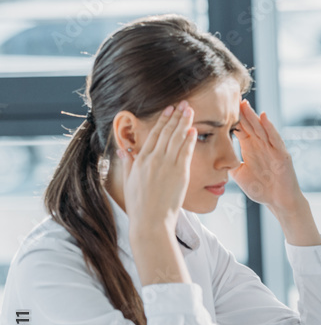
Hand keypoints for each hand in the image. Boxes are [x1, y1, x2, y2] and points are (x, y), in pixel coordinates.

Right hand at [121, 101, 196, 238]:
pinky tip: (194, 130)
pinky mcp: (179, 174)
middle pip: (166, 133)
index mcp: (141, 160)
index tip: (169, 110)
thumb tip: (123, 151)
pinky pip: (185, 153)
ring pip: (176, 139)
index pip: (153, 135)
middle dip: (175, 116)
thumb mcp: (130, 181)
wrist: (150, 221)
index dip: (162, 121)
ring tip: (190, 110)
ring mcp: (166, 166)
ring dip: (184, 123)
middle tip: (183, 103)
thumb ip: (128, 163)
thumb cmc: (140, 204)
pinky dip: (189, 140)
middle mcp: (153, 160)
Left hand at [231, 100, 304, 213]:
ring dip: (253, 116)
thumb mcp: (240, 175)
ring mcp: (272, 148)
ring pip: (261, 128)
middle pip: (250, 125)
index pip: (240, 129)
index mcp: (251, 148)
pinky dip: (269, 127)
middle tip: (231, 98)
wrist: (279, 201)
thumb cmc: (261, 189)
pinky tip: (263, 117)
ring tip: (245, 104)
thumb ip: (229, 164)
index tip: (220, 107)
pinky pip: (275, 138)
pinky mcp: (282, 154)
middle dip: (241, 113)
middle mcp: (261, 145)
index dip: (231, 119)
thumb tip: (214, 157)